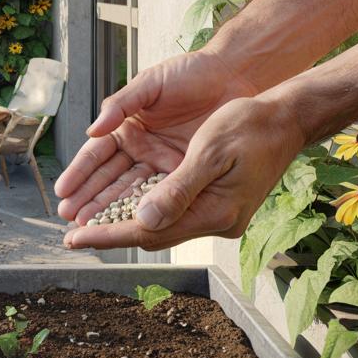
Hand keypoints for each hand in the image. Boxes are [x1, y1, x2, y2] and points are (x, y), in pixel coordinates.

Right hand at [53, 49, 257, 225]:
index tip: (63, 191)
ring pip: (131, 191)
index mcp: (126, 127)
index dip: (79, 173)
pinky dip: (145, 210)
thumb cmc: (191, 72)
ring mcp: (161, 163)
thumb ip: (121, 105)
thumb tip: (92, 130)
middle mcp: (140, 148)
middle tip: (69, 218)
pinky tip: (130, 224)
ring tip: (89, 227)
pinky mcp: (185, 172)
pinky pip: (163, 194)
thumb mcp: (151, 84)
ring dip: (110, 209)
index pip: (96, 155)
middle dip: (88, 199)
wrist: (233, 76)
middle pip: (108, 178)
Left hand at [62, 93, 306, 250]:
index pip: (149, 230)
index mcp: (214, 212)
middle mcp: (215, 221)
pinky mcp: (214, 203)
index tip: (75, 238)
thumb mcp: (209, 152)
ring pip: (158, 224)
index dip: (109, 234)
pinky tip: (121, 207)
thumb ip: (177, 189)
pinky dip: (143, 209)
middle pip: (151, 233)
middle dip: (110, 233)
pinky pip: (171, 211)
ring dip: (123, 223)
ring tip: (86, 224)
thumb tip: (142, 220)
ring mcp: (216, 214)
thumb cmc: (250, 126)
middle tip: (71, 236)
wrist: (286, 119)